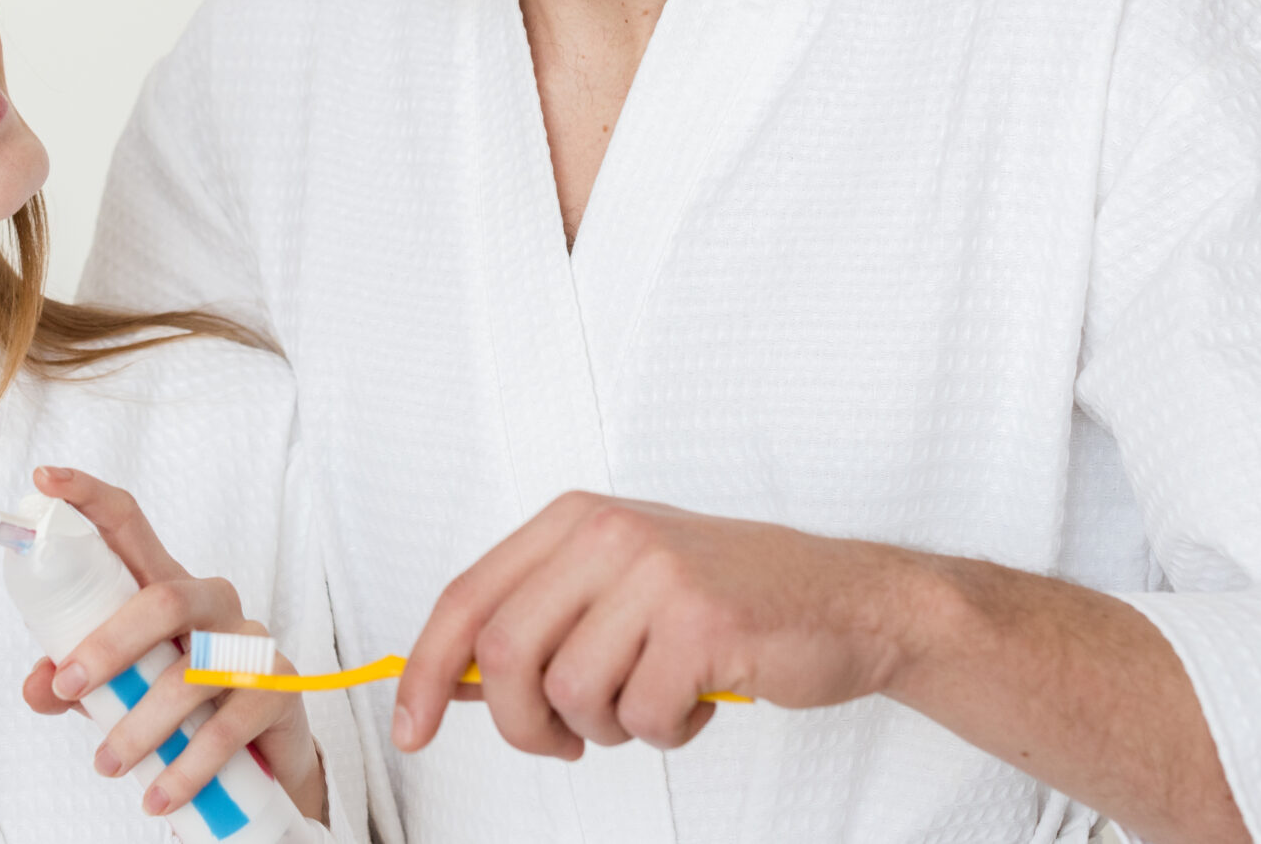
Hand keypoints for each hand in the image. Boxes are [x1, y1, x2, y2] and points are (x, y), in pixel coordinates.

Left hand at [16, 466, 325, 821]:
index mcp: (163, 586)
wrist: (258, 758)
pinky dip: (186, 767)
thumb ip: (74, 682)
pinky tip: (158, 796)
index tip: (44, 477)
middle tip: (69, 686)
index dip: (88, 498)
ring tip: (106, 765)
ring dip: (141, 725)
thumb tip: (37, 685)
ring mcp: (249, 642)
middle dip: (109, 643)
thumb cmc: (177, 705)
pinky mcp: (278, 688)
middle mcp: (210, 602)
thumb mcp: (120, 689)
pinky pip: (228, 725)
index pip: (129, 525)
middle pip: (163, 598)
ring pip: (191, 672)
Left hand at [394, 491, 909, 758]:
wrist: (847, 600)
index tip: (413, 729)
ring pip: (570, 694)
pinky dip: (665, 732)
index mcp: (573, 521)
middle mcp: (606, 535)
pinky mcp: (702, 623)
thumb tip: (455, 683)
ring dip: (608, 728)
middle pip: (503, 655)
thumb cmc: (727, 599)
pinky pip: (641, 716)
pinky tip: (699, 701)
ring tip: (653, 702)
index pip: (467, 599)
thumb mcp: (619, 584)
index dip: (425, 673)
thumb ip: (539, 619)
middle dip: (522, 723)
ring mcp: (655, 574)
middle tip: (564, 741)